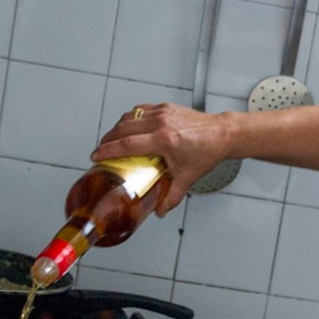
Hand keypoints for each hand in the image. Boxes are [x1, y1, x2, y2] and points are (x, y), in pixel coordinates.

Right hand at [92, 103, 235, 212]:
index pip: (127, 144)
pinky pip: (141, 110)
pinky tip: (129, 127)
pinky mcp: (166, 107)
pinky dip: (131, 118)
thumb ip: (172, 197)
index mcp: (164, 140)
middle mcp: (161, 123)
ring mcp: (163, 112)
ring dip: (118, 128)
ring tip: (112, 139)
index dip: (108, 150)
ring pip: (130, 116)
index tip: (96, 155)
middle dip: (108, 139)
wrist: (222, 134)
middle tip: (101, 150)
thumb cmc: (207, 152)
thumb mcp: (188, 178)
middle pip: (123, 128)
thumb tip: (160, 212)